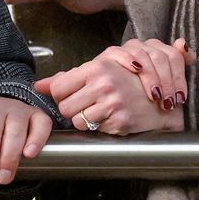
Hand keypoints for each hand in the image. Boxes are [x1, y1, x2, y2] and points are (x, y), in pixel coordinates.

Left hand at [35, 39, 192, 135]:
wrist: (160, 96)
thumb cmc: (126, 80)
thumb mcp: (98, 70)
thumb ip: (67, 78)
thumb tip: (37, 85)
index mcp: (95, 68)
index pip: (58, 88)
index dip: (61, 95)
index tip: (70, 95)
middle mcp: (102, 85)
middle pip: (64, 107)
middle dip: (71, 109)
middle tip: (85, 105)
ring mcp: (111, 104)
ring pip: (77, 121)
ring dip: (84, 120)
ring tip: (97, 111)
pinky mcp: (120, 122)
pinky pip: (94, 130)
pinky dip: (98, 127)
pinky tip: (108, 118)